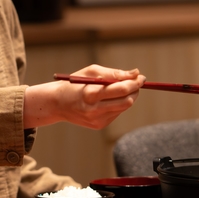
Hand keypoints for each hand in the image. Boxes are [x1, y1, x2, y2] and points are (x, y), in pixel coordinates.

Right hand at [24, 65, 144, 129]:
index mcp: (91, 94)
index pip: (121, 89)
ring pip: (124, 107)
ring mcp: (97, 120)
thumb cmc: (76, 83)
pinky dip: (117, 104)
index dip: (134, 82)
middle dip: (135, 90)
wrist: (57, 103)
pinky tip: (107, 99)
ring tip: (121, 88)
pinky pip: (116, 113)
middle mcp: (94, 110)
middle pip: (127, 101)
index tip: (140, 77)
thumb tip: (135, 73)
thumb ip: (114, 73)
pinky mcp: (99, 125)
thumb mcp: (91, 72)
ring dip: (128, 96)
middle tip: (136, 82)